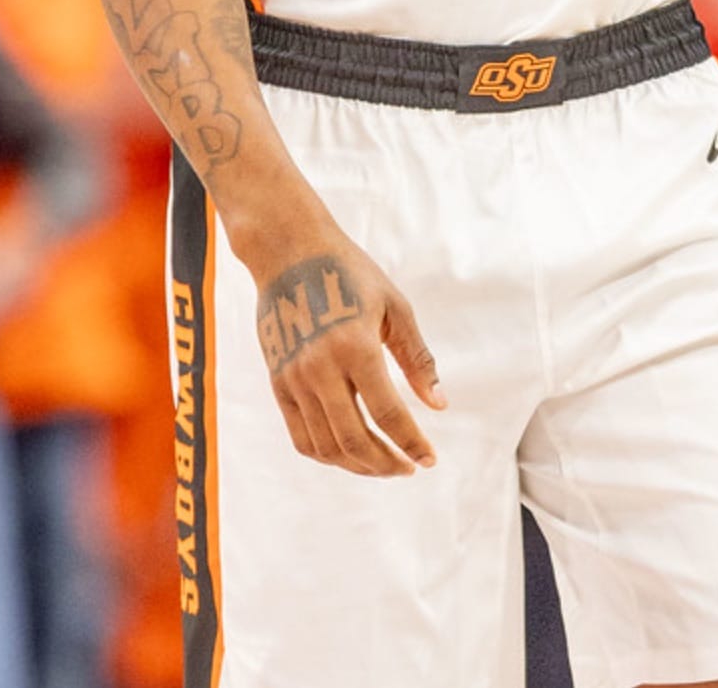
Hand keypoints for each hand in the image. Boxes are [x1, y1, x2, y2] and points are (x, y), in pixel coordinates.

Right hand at [253, 234, 444, 479]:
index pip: (388, 414)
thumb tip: (439, 405)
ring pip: (326, 446)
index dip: (413, 443)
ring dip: (358, 465)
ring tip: (383, 464)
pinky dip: (327, 454)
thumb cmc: (349, 272)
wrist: (288, 249)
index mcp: (355, 346)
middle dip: (387, 463)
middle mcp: (320, 368)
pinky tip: (349, 452)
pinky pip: (301, 436)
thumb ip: (417, 359)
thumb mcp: (394, 306)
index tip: (430, 459)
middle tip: (408, 467)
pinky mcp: (278, 382)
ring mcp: (294, 378)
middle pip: (355, 440)